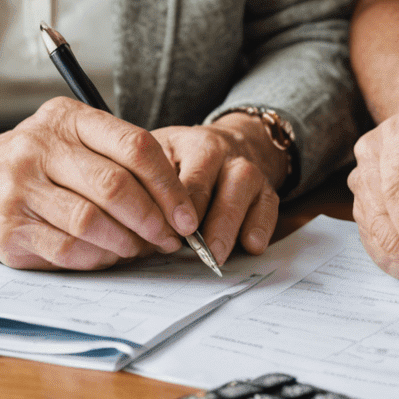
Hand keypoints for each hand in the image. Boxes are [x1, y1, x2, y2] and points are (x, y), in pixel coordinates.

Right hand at [0, 98, 198, 269]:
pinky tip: (108, 256)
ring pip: (91, 222)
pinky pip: (67, 248)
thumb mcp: (66, 136)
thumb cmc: (31, 162)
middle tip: (171, 237)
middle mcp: (40, 147)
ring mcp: (20, 188)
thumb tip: (175, 202)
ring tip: (141, 249)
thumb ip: (114, 156)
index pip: (134, 146)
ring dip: (127, 243)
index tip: (187, 212)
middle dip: (153, 218)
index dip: (168, 184)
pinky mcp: (8, 228)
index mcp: (67, 118)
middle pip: (115, 186)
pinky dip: (98, 258)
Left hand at [152, 118, 281, 265]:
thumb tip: (130, 234)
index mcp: (189, 144)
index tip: (162, 230)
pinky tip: (252, 245)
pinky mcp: (266, 189)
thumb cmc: (181, 161)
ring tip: (217, 253)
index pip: (180, 176)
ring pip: (242, 187)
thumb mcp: (159, 161)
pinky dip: (262, 225)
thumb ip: (145, 191)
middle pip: (213, 179)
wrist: (226, 144)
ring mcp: (246, 168)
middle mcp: (220, 151)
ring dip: (229, 222)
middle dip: (203, 215)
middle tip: (194, 247)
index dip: (171, 205)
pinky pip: (268, 205)